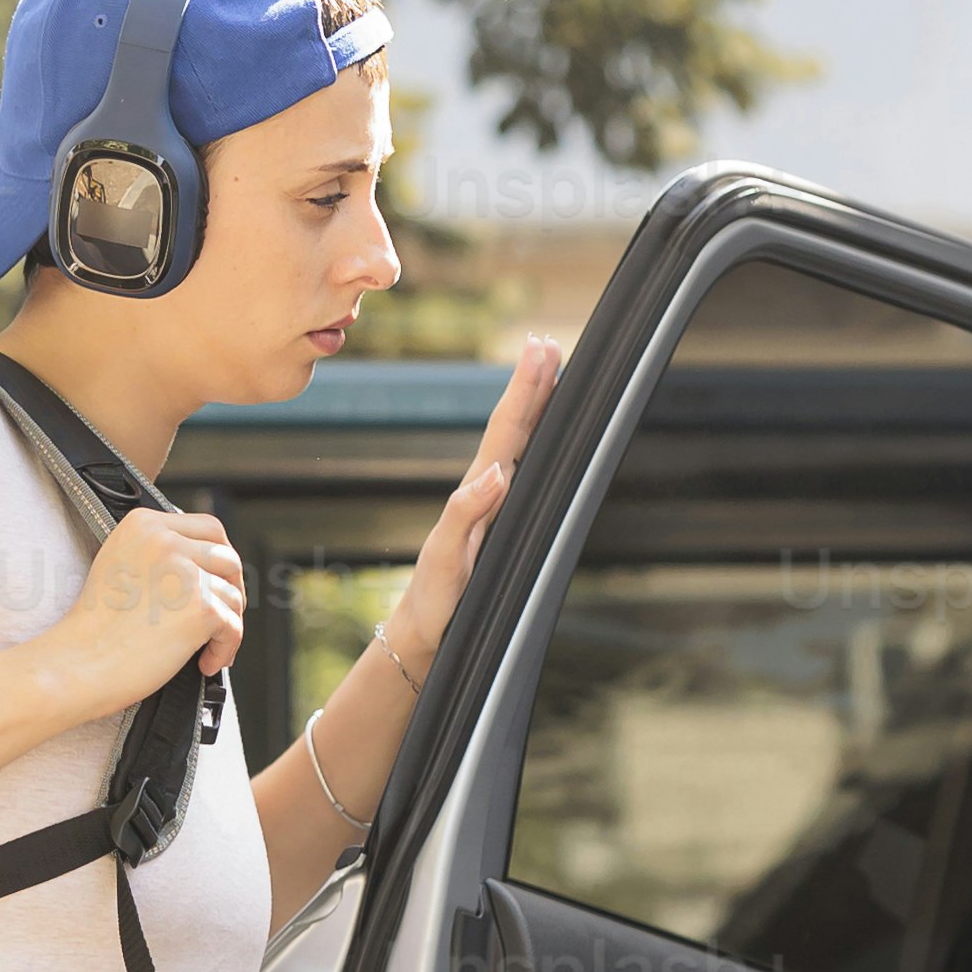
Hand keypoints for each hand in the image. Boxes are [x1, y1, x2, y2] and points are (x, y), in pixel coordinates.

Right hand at [57, 502, 246, 712]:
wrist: (79, 663)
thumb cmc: (95, 629)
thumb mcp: (119, 566)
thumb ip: (158, 555)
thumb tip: (204, 566)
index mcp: (143, 524)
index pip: (207, 527)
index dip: (218, 558)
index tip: (214, 582)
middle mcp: (166, 540)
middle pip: (227, 557)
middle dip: (231, 588)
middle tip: (221, 614)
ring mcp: (185, 573)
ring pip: (233, 594)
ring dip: (227, 623)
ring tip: (206, 647)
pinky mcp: (200, 608)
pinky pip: (233, 627)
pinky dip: (224, 649)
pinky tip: (204, 662)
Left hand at [392, 337, 562, 671]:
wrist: (424, 628)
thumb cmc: (436, 598)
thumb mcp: (448, 557)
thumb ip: (467, 514)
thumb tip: (497, 473)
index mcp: (477, 491)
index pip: (507, 431)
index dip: (525, 391)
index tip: (541, 351)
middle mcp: (485, 489)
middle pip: (514, 426)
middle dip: (532, 384)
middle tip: (548, 343)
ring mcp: (490, 503)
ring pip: (516, 442)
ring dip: (532, 404)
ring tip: (548, 369)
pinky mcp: (496, 520)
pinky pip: (520, 469)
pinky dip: (532, 442)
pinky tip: (539, 432)